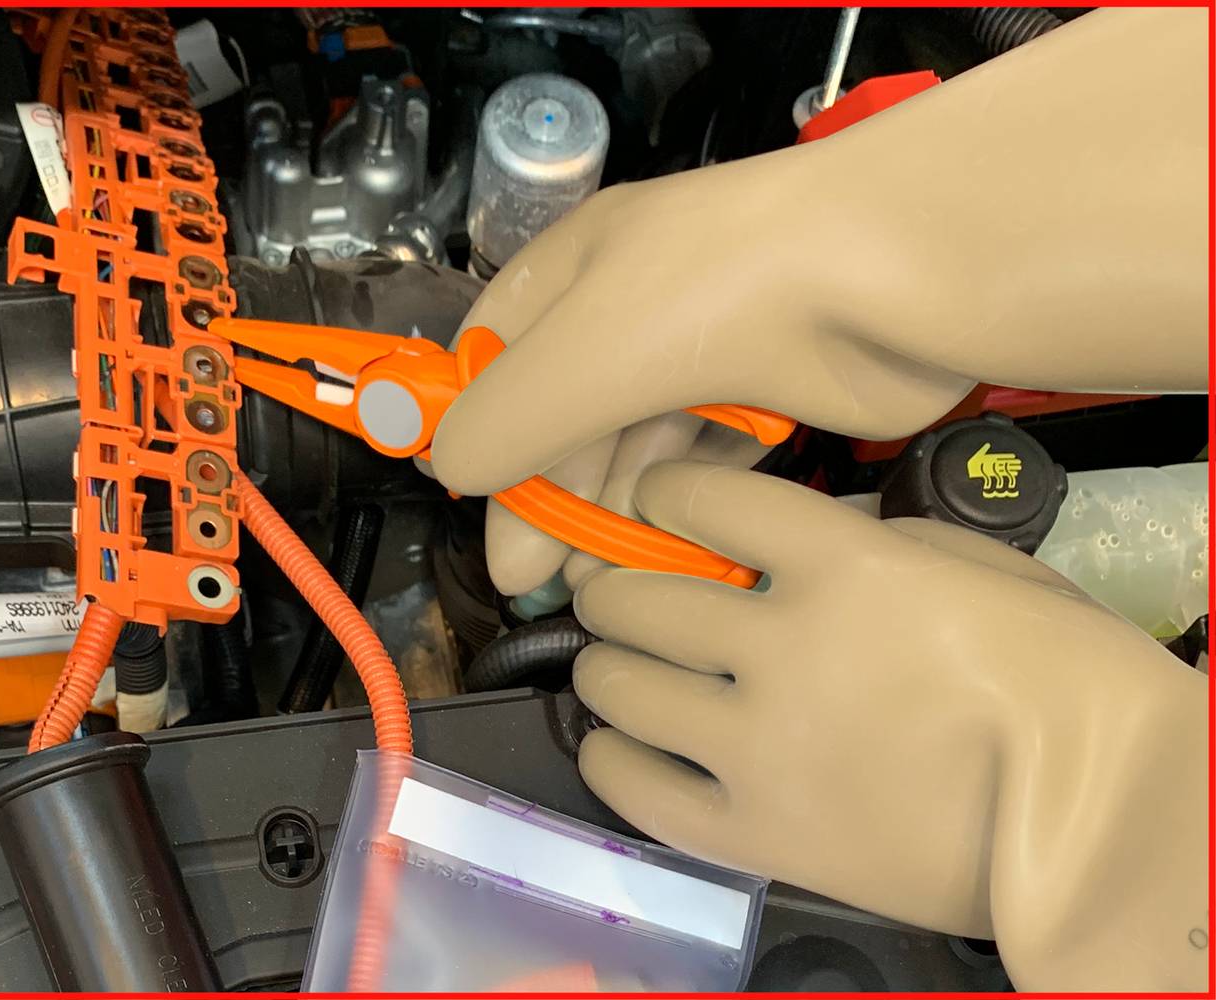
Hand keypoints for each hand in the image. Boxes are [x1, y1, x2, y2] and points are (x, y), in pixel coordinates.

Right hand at [431, 8, 1203, 596]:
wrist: (892, 276)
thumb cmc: (710, 294)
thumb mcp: (576, 355)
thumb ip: (502, 420)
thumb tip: (452, 474)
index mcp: (575, 268)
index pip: (492, 351)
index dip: (470, 423)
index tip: (463, 497)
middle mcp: (632, 305)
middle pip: (562, 415)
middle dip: (541, 495)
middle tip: (526, 580)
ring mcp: (703, 350)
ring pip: (629, 447)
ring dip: (602, 515)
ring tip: (585, 588)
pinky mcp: (764, 399)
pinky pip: (697, 464)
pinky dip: (670, 511)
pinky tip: (655, 561)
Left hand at [570, 461, 1206, 990]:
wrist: (1101, 823)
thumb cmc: (1066, 682)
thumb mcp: (981, 569)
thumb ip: (873, 544)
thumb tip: (792, 546)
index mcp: (846, 567)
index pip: (708, 502)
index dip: (665, 497)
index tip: (654, 507)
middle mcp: (782, 647)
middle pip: (642, 598)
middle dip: (614, 588)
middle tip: (613, 595)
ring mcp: (760, 746)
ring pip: (624, 687)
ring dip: (605, 666)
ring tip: (612, 667)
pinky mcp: (755, 834)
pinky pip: (641, 790)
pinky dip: (611, 757)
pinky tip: (614, 743)